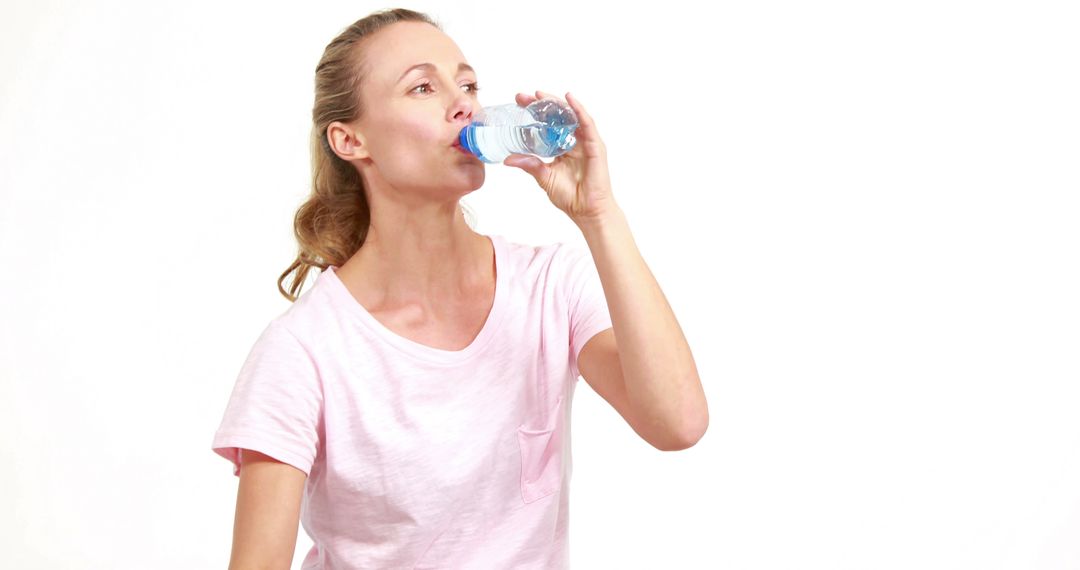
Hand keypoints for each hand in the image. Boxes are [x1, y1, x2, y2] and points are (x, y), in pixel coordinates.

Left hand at [503, 91, 617, 225]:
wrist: (587, 211)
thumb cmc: (570, 196)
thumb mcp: (543, 176)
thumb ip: (529, 164)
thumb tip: (508, 158)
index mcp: (561, 146)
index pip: (547, 123)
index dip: (533, 112)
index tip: (518, 103)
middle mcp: (574, 141)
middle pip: (557, 116)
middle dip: (541, 104)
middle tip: (523, 97)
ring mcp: (585, 142)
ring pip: (571, 115)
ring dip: (556, 103)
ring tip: (540, 95)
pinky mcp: (595, 146)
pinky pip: (587, 124)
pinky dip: (579, 110)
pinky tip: (569, 99)